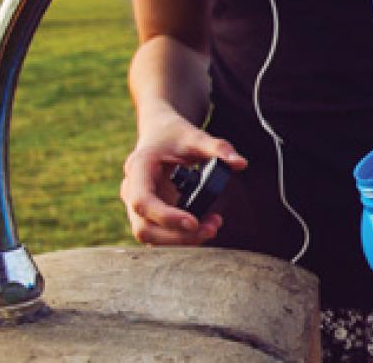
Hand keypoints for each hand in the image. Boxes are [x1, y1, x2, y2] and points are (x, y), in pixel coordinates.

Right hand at [120, 111, 246, 244]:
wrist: (159, 134)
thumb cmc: (174, 135)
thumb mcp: (195, 135)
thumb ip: (217, 148)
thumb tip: (240, 163)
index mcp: (138, 168)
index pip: (143, 201)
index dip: (166, 217)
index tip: (193, 222)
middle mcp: (131, 190)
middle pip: (144, 227)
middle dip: (178, 236)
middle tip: (211, 229)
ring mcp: (137, 205)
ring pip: (150, 235)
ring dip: (181, 239)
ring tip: (212, 227)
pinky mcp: (148, 214)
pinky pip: (159, 233)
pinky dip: (181, 236)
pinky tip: (204, 227)